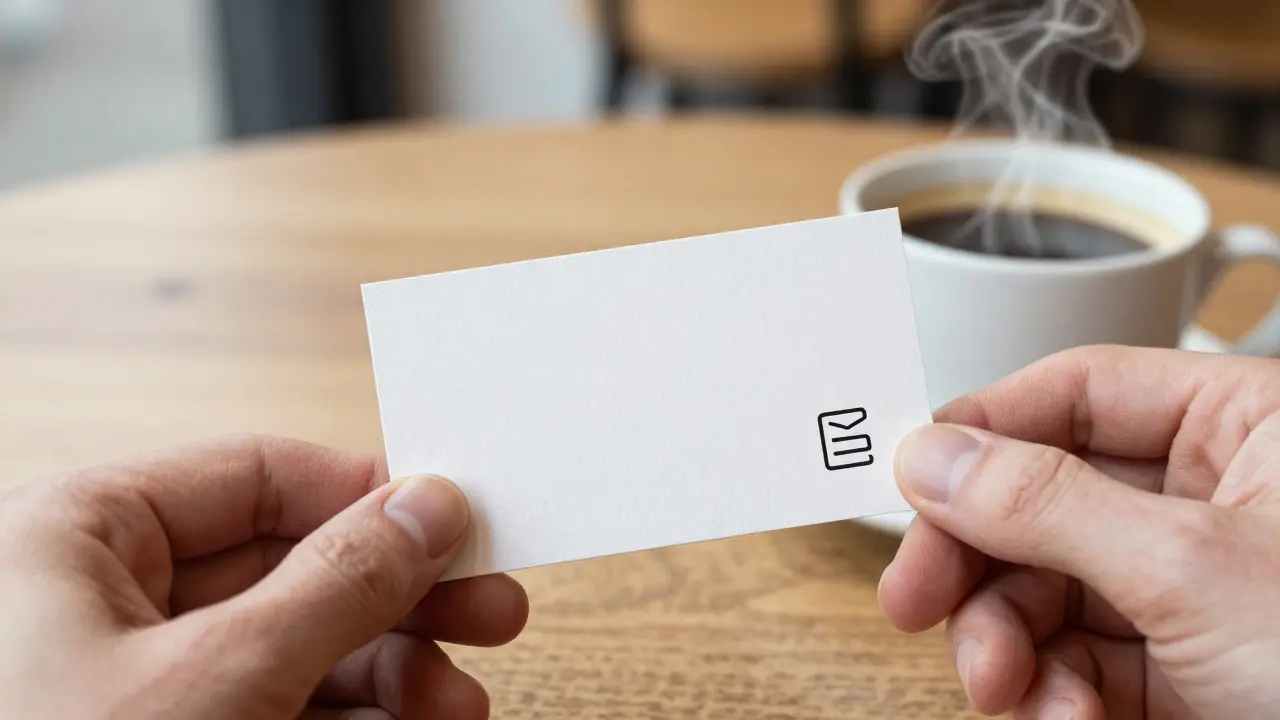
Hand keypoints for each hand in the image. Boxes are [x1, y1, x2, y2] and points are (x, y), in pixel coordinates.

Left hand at [0, 434, 527, 718]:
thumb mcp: (221, 678)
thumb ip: (337, 583)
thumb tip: (429, 508)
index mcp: (78, 538)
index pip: (256, 474)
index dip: (367, 494)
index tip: (458, 523)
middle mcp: (103, 601)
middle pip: (289, 563)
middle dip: (397, 598)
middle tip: (489, 612)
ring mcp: (133, 682)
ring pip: (293, 645)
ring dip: (388, 672)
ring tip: (459, 702)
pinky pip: (275, 710)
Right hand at [879, 345, 1279, 718]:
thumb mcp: (1192, 568)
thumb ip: (1050, 504)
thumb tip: (934, 458)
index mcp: (1243, 427)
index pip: (1080, 393)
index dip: (984, 431)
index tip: (908, 476)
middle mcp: (1214, 498)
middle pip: (1040, 501)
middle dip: (975, 563)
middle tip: (916, 596)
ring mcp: (1193, 587)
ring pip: (1045, 589)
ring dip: (1002, 642)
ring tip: (1000, 682)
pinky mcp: (1183, 667)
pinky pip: (1077, 660)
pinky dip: (1050, 692)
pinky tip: (1061, 715)